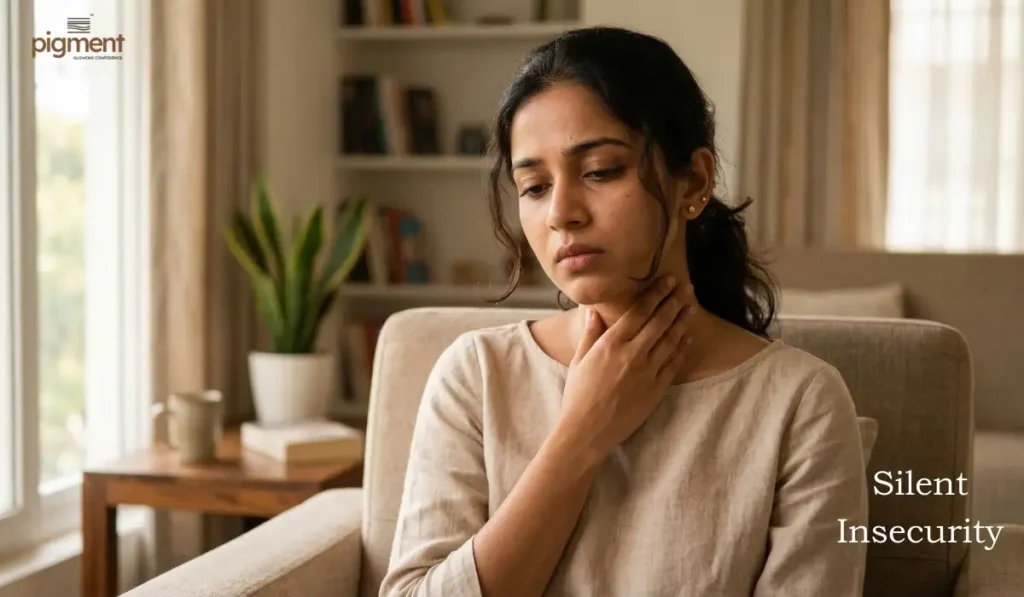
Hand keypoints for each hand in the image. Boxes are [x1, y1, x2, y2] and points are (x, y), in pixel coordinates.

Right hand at [558, 276, 694, 457]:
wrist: (588, 431)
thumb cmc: (578, 395)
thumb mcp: (578, 360)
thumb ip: (590, 334)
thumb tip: (594, 311)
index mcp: (611, 344)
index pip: (639, 311)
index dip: (656, 293)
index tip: (667, 281)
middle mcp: (632, 354)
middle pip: (660, 321)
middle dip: (675, 301)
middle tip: (686, 287)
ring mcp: (647, 372)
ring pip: (671, 340)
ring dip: (682, 321)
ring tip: (691, 307)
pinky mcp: (656, 389)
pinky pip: (674, 363)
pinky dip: (682, 347)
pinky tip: (686, 337)